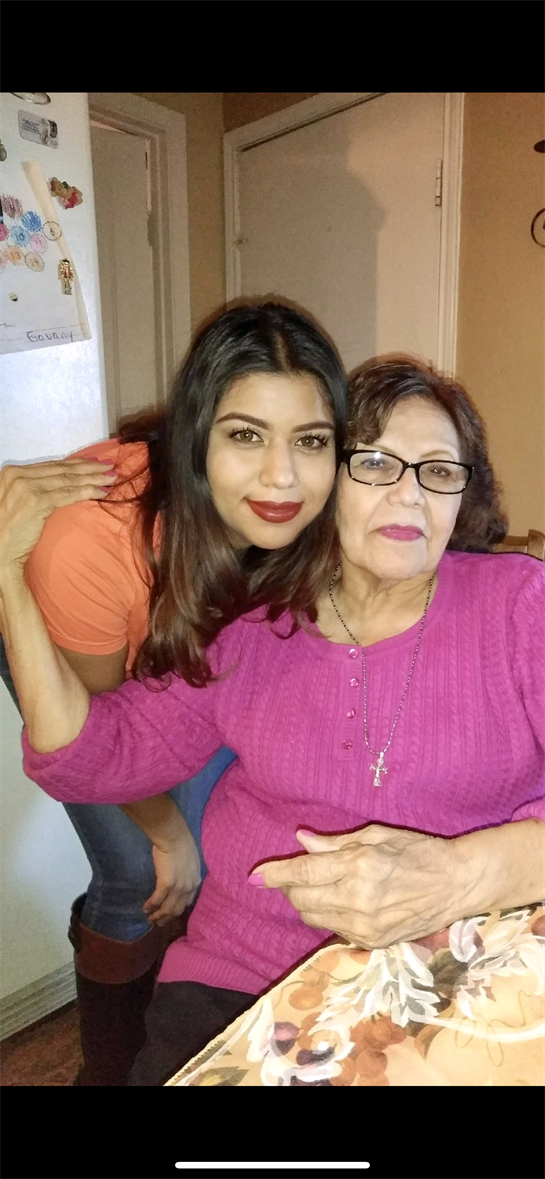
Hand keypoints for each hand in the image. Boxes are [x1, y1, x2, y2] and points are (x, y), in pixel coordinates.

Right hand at [0, 458, 116, 575]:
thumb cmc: (9, 531)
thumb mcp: (19, 501)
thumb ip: (35, 488)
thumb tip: (63, 481)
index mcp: (13, 472)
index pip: (52, 465)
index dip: (76, 463)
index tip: (96, 463)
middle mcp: (17, 475)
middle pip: (62, 469)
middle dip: (89, 468)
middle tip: (111, 466)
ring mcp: (26, 487)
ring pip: (68, 480)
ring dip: (93, 478)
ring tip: (112, 478)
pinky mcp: (36, 502)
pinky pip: (68, 494)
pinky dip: (88, 492)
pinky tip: (103, 492)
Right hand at [143, 828, 201, 927]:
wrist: (174, 837)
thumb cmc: (181, 843)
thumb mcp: (191, 860)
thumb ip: (188, 872)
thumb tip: (181, 876)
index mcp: (196, 881)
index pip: (188, 902)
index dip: (178, 909)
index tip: (170, 914)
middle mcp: (189, 887)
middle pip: (178, 909)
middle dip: (167, 918)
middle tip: (159, 922)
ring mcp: (178, 887)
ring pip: (167, 909)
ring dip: (158, 916)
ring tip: (150, 919)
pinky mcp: (166, 885)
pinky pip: (157, 900)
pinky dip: (151, 906)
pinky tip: (145, 908)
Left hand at [251, 825, 468, 948]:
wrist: (457, 884)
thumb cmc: (419, 851)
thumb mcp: (377, 836)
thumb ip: (335, 842)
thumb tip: (301, 839)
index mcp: (360, 866)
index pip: (303, 873)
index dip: (275, 874)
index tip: (255, 876)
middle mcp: (358, 899)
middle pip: (302, 901)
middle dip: (290, 888)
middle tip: (295, 876)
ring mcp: (366, 926)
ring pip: (314, 918)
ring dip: (306, 904)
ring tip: (317, 888)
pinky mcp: (373, 942)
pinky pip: (334, 930)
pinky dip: (328, 916)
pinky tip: (341, 903)